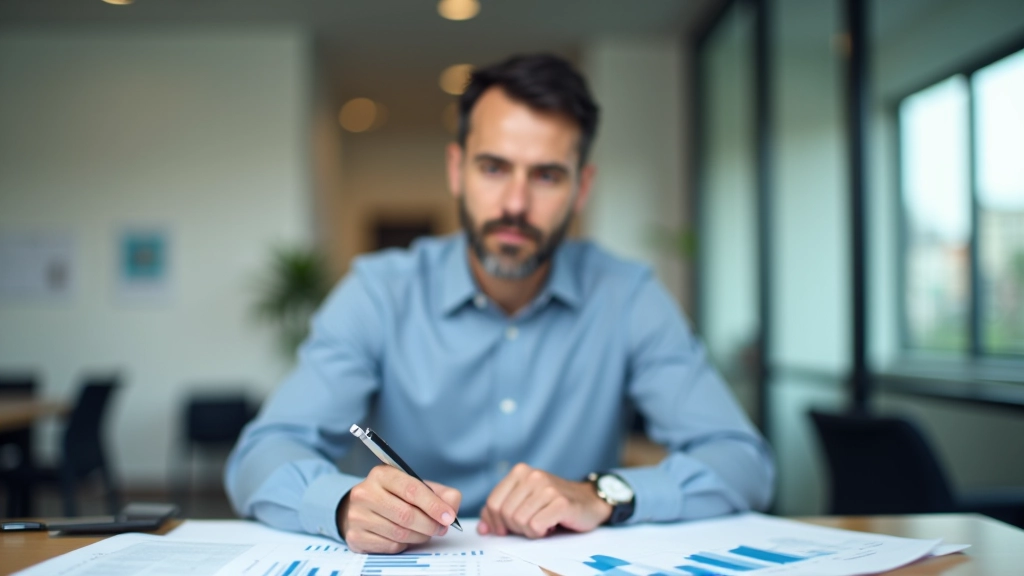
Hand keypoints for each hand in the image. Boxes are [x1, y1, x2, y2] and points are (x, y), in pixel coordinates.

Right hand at [338, 465, 461, 553]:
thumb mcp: (417, 486)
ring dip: (420, 536)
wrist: (360, 508)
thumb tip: (452, 508)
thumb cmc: (394, 496)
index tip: (449, 517)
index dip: (433, 505)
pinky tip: (407, 537)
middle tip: (441, 528)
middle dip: (430, 525)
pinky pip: (390, 546)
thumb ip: (440, 494)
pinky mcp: (355, 536)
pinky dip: (405, 545)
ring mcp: (358, 516)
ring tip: (426, 532)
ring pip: (399, 533)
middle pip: (406, 515)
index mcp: (382, 474)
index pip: (412, 490)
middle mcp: (365, 493)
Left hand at [478, 463, 611, 538]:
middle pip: (505, 514)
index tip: (506, 529)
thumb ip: (500, 511)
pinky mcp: (561, 502)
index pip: (492, 503)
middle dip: (515, 527)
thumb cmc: (553, 503)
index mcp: (519, 472)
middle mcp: (532, 476)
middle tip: (530, 525)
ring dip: (530, 531)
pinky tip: (551, 525)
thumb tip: (482, 528)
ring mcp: (547, 488)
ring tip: (543, 523)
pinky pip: (536, 526)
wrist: (589, 501)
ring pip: (519, 521)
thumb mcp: (525, 501)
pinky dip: (541, 532)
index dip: (496, 522)